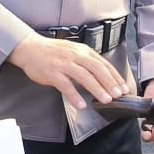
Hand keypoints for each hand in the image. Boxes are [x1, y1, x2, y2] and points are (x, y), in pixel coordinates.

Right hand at [7, 34, 125, 109]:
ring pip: (84, 76)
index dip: (115, 76)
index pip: (103, 64)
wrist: (30, 48)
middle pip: (97, 69)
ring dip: (96, 89)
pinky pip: (66, 86)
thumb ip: (87, 61)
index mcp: (83, 51)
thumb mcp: (74, 51)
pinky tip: (81, 105)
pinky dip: (74, 96)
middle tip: (118, 95)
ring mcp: (64, 64)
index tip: (123, 88)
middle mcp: (76, 56)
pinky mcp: (53, 73)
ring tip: (106, 100)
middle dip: (110, 83)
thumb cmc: (53, 51)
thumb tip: (103, 75)